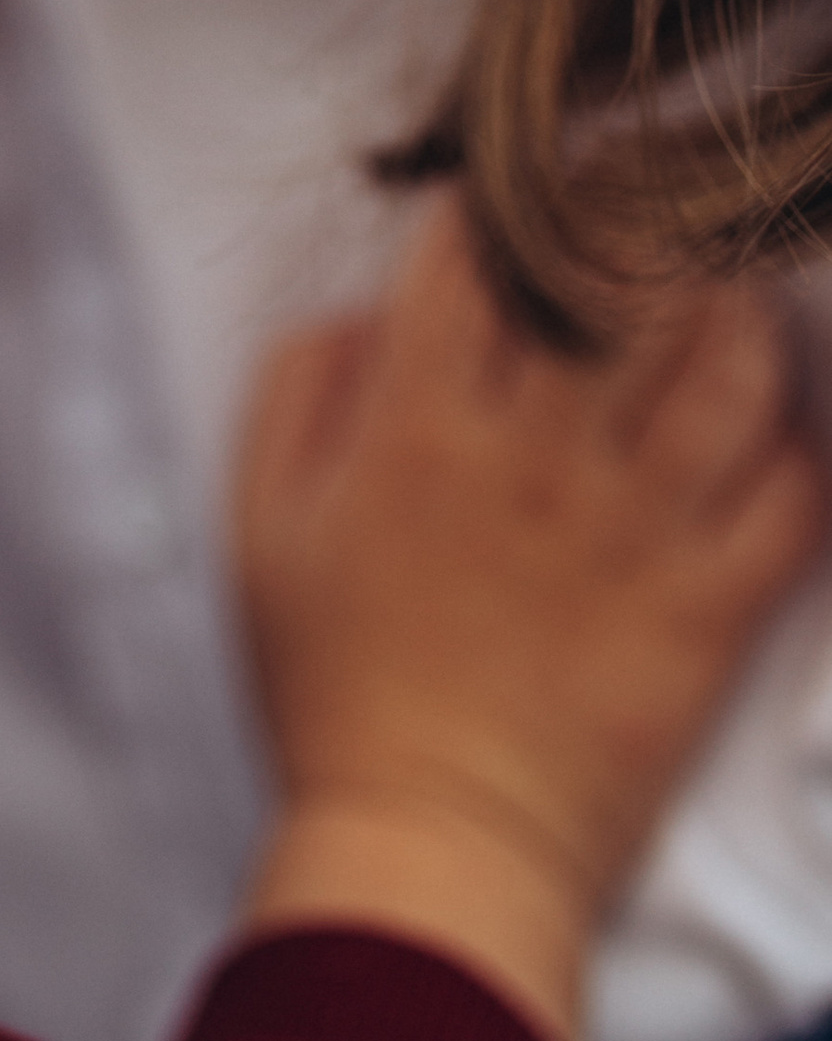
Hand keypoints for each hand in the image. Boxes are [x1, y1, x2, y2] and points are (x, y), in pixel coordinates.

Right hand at [234, 202, 822, 1040]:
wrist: (433, 851)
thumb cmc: (334, 688)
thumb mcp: (263, 524)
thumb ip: (301, 389)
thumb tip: (366, 309)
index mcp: (421, 426)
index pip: (478, 251)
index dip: (501, 195)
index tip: (513, 189)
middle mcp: (539, 457)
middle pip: (623, 279)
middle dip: (639, 218)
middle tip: (647, 202)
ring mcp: (637, 531)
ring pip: (728, 367)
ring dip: (738, 307)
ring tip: (729, 285)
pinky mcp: (711, 609)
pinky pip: (793, 497)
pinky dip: (799, 444)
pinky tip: (779, 422)